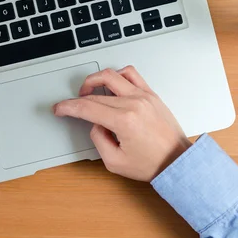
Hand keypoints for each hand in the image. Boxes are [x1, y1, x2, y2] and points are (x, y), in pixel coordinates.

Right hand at [54, 67, 192, 181]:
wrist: (177, 161)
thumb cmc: (152, 163)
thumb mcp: (115, 162)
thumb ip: (98, 139)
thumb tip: (94, 124)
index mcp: (124, 121)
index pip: (87, 107)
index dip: (68, 107)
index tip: (59, 108)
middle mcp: (134, 104)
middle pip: (95, 94)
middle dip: (77, 99)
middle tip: (70, 106)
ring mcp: (144, 96)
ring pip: (111, 75)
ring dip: (95, 80)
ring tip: (88, 90)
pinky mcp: (151, 94)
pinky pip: (131, 74)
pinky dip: (117, 75)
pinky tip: (112, 84)